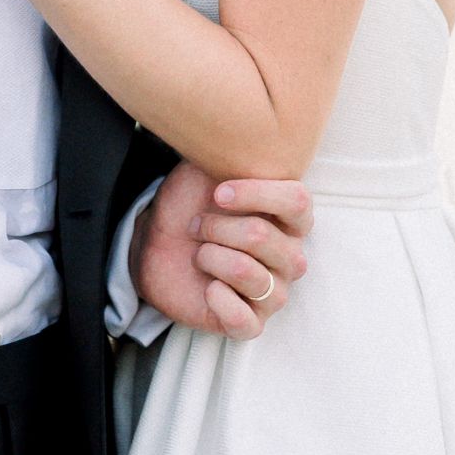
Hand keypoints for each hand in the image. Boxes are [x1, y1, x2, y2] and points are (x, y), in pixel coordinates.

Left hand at [134, 158, 311, 340]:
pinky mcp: (250, 323)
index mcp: (290, 218)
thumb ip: (234, 152)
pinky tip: (206, 288)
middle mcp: (290, 256)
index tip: (218, 193)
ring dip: (211, 257)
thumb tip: (248, 130)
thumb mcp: (209, 167)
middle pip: (263, 238)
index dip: (256, 195)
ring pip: (250, 275)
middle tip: (198, 225)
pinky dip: (220, 301)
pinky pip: (246, 321)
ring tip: (198, 253)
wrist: (157, 241)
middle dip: (218, 227)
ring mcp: (273, 292)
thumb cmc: (191, 203)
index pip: (298, 203)